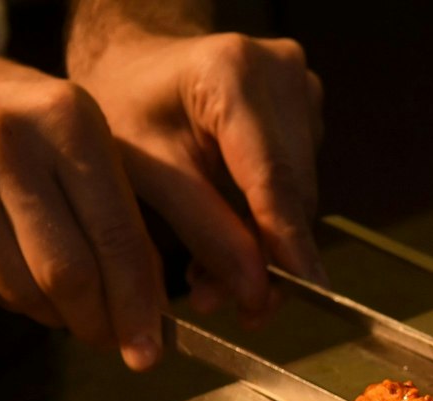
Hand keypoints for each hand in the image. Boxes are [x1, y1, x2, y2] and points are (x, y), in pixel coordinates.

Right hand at [0, 46, 165, 369]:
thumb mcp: (77, 136)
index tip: (152, 349)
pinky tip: (25, 285)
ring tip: (71, 310)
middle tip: (113, 342)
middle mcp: (7, 145)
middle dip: (97, 323)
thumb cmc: (16, 120)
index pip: (115, 235)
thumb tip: (150, 304)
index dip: (137, 302)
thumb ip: (119, 211)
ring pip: (23, 291)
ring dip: (56, 316)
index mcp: (65, 120)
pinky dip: (15, 302)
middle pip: (67, 273)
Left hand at [70, 30, 323, 323]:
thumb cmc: (125, 106)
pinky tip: (226, 237)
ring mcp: (302, 90)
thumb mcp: (146, 170)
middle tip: (220, 303)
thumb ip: (203, 228)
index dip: (285, 247)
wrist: (135, 65)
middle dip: (264, 257)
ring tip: (207, 276)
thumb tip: (255, 293)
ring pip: (300, 196)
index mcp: (233, 73)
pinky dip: (263, 220)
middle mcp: (282, 73)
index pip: (272, 177)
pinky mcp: (307, 110)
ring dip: (261, 245)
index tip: (289, 299)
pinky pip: (297, 184)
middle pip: (293, 192)